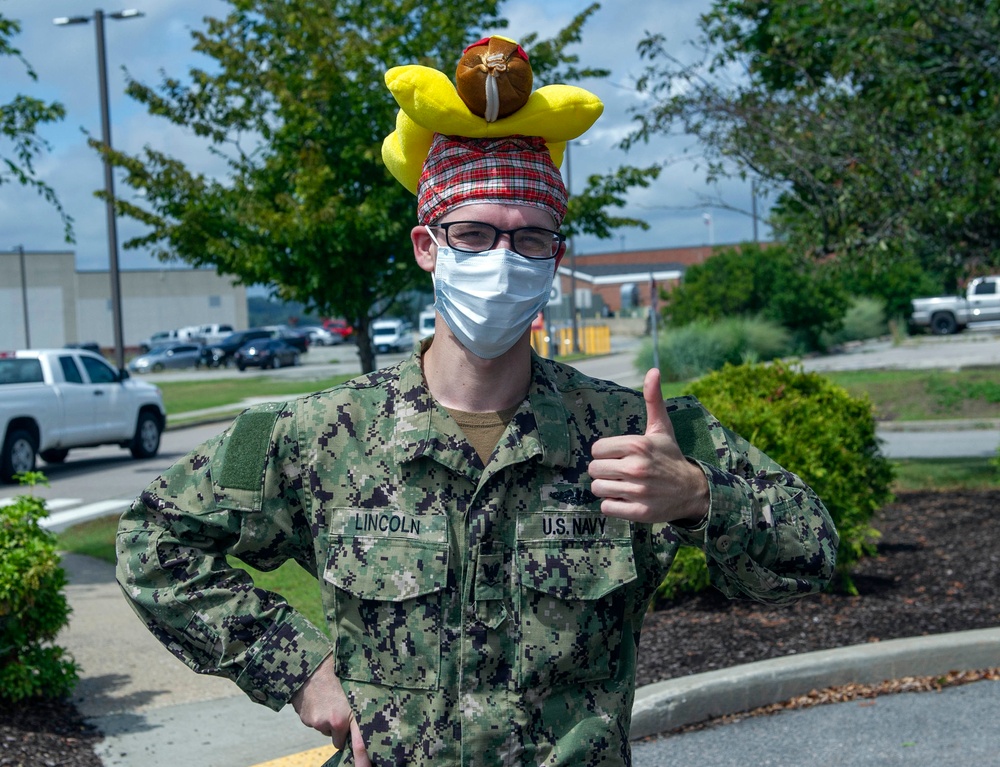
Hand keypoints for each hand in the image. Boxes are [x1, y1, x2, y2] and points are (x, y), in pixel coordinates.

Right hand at [291, 655, 370, 766]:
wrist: (311, 665)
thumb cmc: (339, 673)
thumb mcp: (356, 689)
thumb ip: (362, 709)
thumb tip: (373, 725)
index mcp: (351, 713)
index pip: (360, 744)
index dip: (363, 759)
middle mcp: (335, 722)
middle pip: (341, 738)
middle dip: (342, 731)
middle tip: (342, 710)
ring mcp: (319, 722)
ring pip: (328, 729)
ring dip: (329, 719)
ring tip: (330, 697)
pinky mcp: (307, 720)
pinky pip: (317, 723)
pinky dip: (318, 714)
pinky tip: (320, 698)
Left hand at [588, 368, 708, 524]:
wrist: (693, 490)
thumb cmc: (670, 456)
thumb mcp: (661, 428)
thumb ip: (653, 400)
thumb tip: (653, 370)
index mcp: (638, 445)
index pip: (596, 449)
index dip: (604, 453)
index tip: (617, 456)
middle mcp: (637, 467)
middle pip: (594, 469)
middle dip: (604, 471)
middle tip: (619, 472)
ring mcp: (638, 491)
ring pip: (597, 488)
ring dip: (606, 488)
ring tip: (622, 485)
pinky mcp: (640, 512)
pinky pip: (606, 508)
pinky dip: (613, 505)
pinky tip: (626, 499)